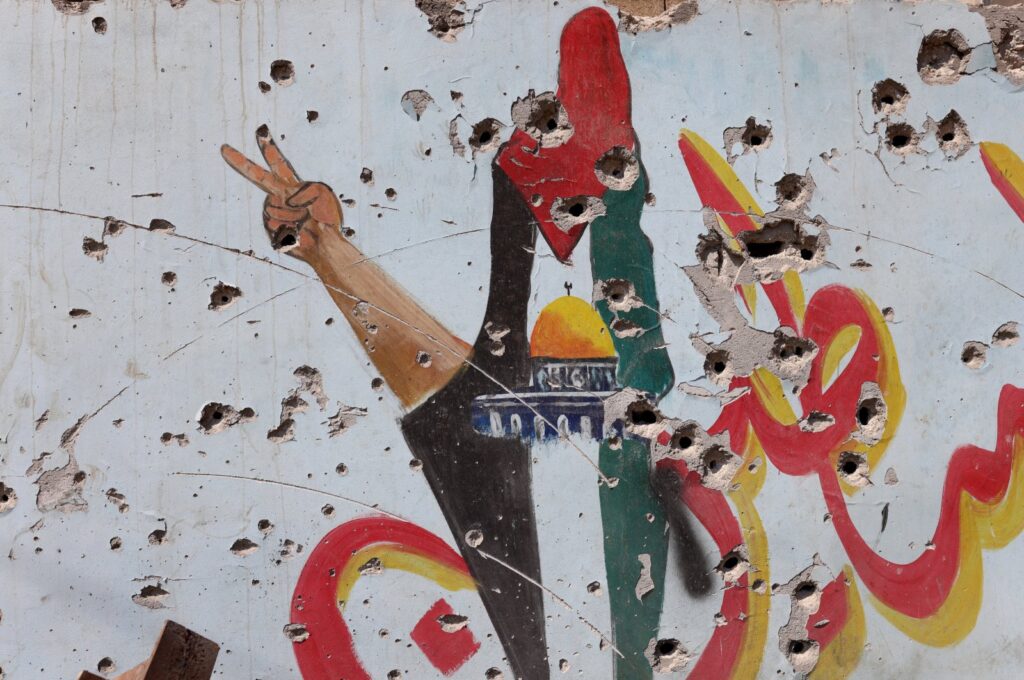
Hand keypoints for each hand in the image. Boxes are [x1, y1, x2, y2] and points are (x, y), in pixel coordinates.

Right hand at [221, 125, 342, 261]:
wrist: (325, 245)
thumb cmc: (327, 219)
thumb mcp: (323, 195)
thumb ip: (306, 188)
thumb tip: (287, 199)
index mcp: (291, 185)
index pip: (278, 163)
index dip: (269, 147)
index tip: (260, 131)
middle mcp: (278, 196)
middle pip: (257, 176)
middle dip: (240, 161)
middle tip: (224, 148)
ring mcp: (272, 213)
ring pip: (273, 206)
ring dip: (293, 215)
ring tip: (305, 222)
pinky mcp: (270, 230)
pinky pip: (274, 223)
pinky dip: (289, 228)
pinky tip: (298, 233)